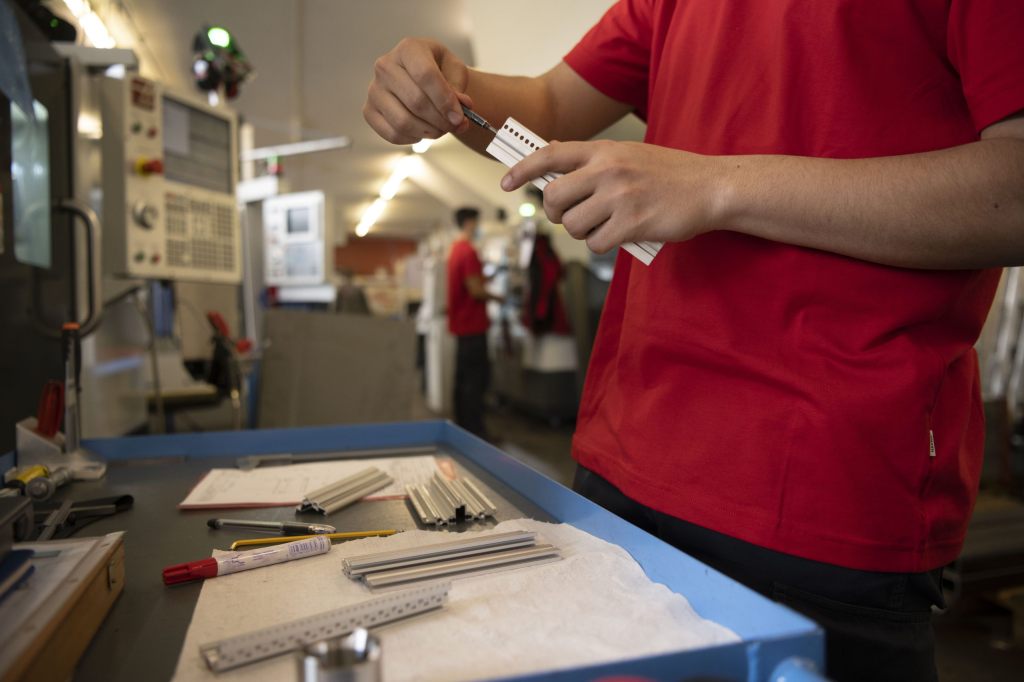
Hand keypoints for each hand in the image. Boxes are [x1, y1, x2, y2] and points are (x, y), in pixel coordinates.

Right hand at [363, 38, 473, 143]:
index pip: (425, 75)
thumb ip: (459, 89)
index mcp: (409, 49)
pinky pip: (392, 134)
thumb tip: (460, 109)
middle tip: (454, 126)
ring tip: (440, 129)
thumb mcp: (455, 72)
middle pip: (415, 101)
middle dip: (440, 120)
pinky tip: (422, 131)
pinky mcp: (369, 111)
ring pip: (403, 122)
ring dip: (428, 132)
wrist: (423, 77)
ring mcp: (374, 89)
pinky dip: (413, 138)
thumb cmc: (440, 71)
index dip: (444, 99)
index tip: (459, 117)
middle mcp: (385, 66)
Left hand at [500, 140, 726, 252]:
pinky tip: (621, 236)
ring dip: (584, 233)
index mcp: (604, 151)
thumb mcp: (631, 155)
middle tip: (572, 218)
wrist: (712, 187)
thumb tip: (559, 177)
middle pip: (554, 198)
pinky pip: (597, 244)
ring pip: (574, 225)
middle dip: (557, 214)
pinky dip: (604, 246)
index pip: (550, 155)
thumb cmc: (671, 175)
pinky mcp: (632, 223)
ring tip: (605, 226)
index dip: (523, 170)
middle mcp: (608, 170)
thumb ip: (597, 163)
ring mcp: (619, 196)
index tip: (506, 183)